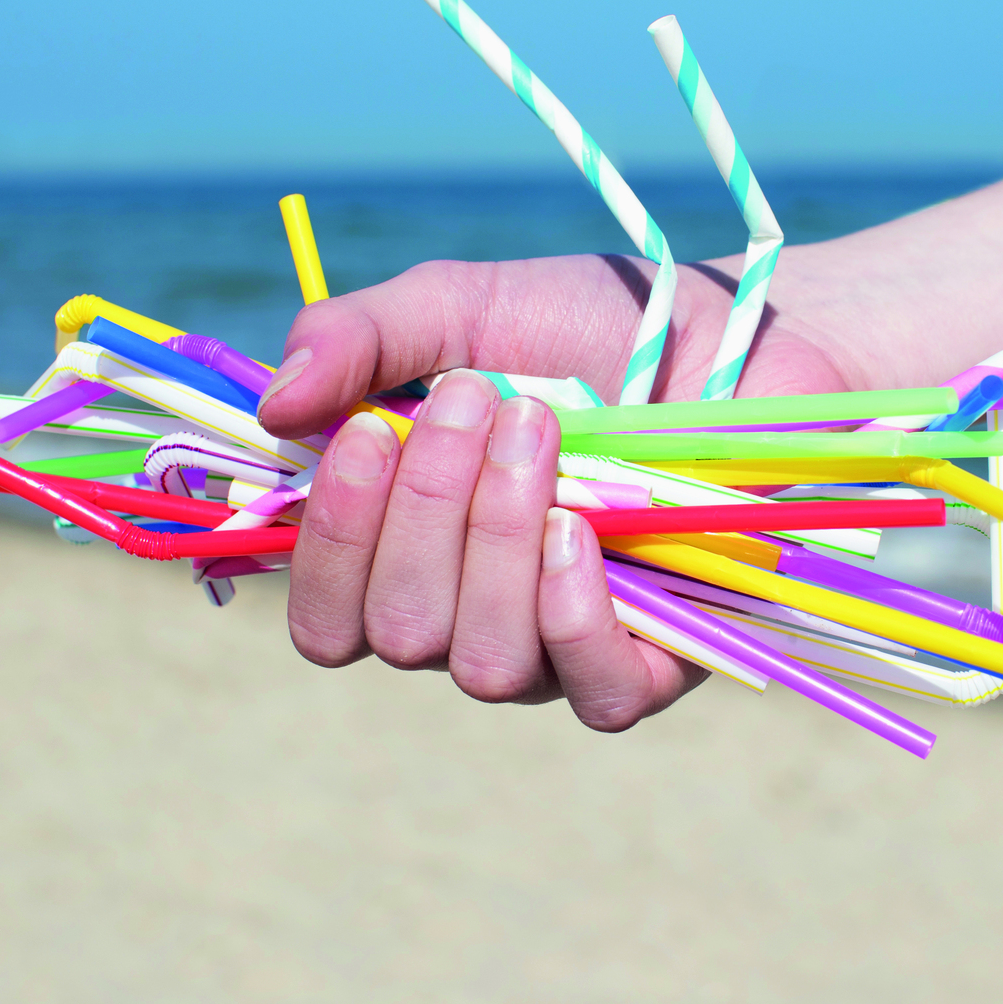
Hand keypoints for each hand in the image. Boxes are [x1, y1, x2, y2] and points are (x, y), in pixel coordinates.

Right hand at [257, 252, 852, 729]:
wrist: (729, 331)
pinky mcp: (657, 661)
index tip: (366, 432)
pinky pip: (593, 695)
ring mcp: (560, 647)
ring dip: (497, 541)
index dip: (331, 545)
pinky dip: (573, 615)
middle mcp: (472, 615)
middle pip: (399, 632)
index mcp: (409, 553)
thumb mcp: (459, 309)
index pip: (326, 618)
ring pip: (483, 663)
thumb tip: (272, 408)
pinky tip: (581, 529)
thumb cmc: (584, 326)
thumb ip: (358, 340)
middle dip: (427, 508)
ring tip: (542, 433)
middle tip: (478, 401)